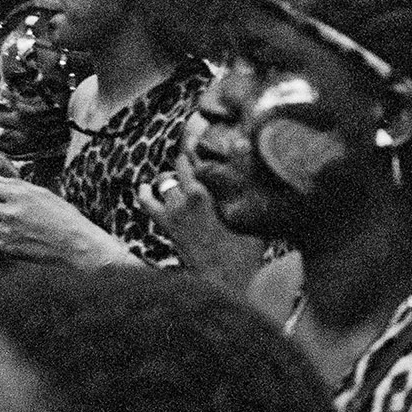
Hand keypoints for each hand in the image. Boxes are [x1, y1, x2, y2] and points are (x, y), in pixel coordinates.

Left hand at [0, 177, 133, 267]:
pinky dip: (4, 237)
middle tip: (11, 211)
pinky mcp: (7, 247)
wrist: (76, 244)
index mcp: (18, 195)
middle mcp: (9, 212)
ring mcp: (6, 231)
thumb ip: (16, 184)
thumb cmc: (64, 216)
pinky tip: (22, 236)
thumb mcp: (44, 193)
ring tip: (18, 225)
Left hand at [140, 148, 267, 292]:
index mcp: (209, 190)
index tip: (202, 130)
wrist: (223, 282)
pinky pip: (148, 201)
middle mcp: (188, 195)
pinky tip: (146, 186)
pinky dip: (146, 192)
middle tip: (199, 152)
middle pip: (182, 164)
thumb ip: (256, 192)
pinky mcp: (166, 224)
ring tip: (184, 172)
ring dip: (173, 176)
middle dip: (189, 157)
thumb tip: (266, 171)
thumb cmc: (244, 252)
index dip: (198, 141)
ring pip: (166, 180)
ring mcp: (174, 210)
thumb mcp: (256, 219)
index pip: (198, 156)